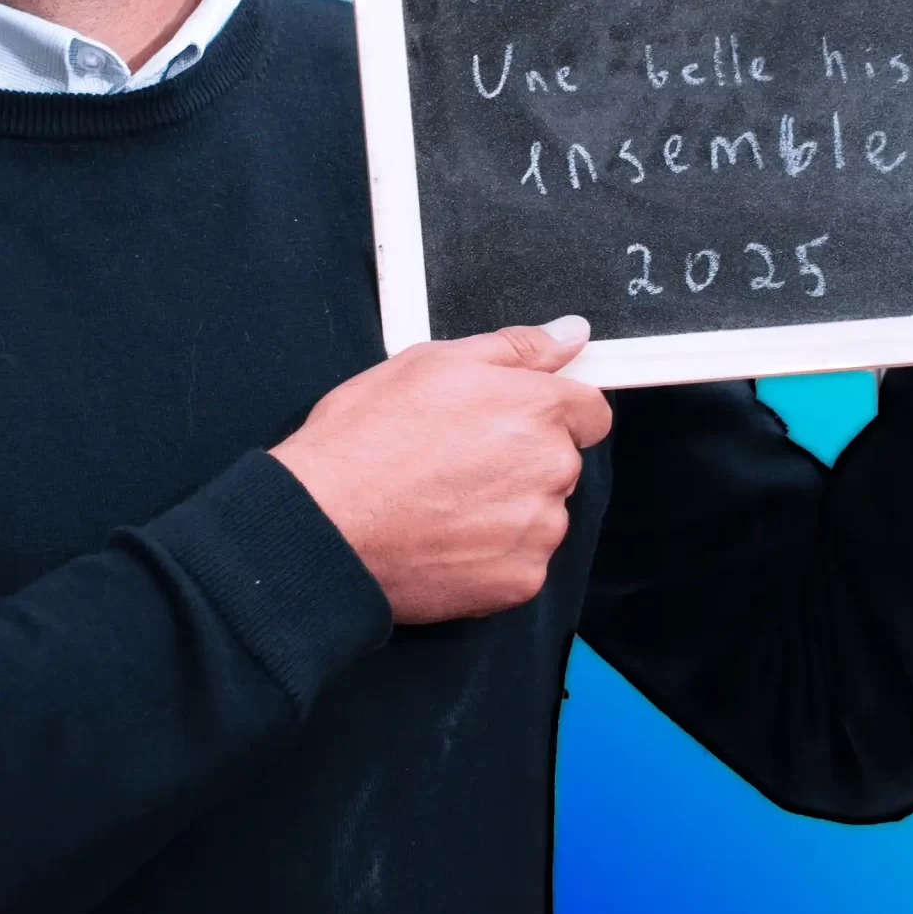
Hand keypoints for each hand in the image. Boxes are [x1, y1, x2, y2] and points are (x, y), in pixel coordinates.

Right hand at [272, 320, 612, 623]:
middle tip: (452, 463)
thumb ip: (516, 348)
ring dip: (506, 511)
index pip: (589, 412)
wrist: (324, 525)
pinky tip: (442, 540)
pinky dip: (490, 556)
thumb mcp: (431, 363)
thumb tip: (571, 333)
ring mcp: (538, 530)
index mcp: (537, 410)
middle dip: (520, 462)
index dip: (547, 415)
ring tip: (440, 504)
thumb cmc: (364, 441)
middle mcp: (551, 470)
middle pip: (559, 463)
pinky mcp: (520, 580)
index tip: (507, 425)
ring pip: (540, 515)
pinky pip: (520, 562)